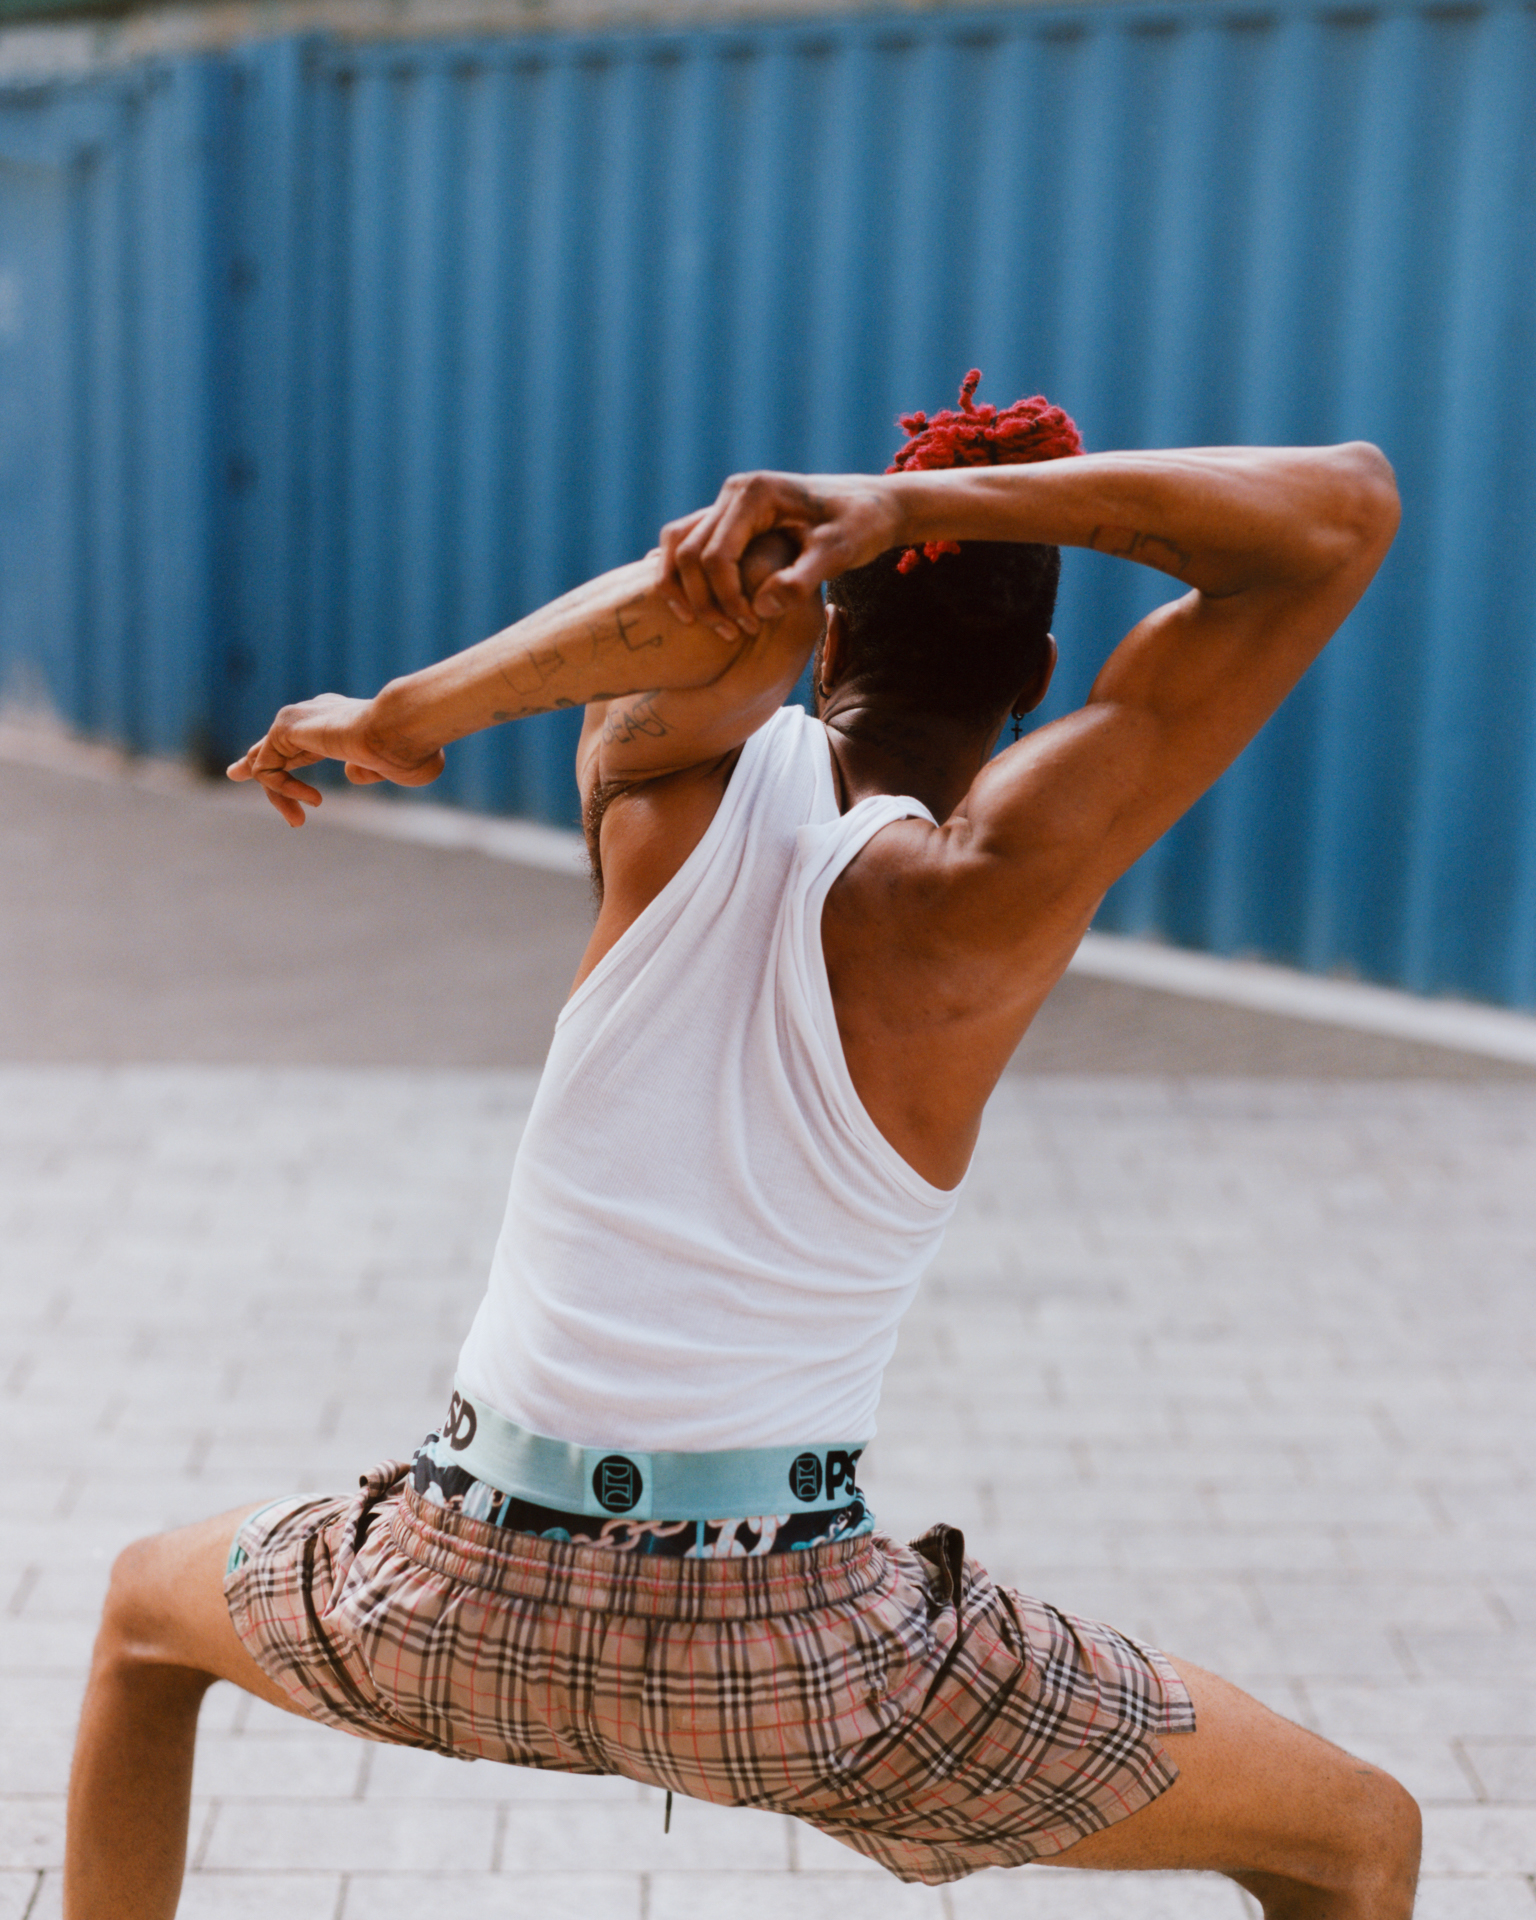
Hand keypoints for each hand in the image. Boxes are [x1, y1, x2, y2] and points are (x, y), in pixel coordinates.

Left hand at [226, 692, 445, 826]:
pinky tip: (312, 800)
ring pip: (267, 763)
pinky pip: (266, 768)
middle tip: (235, 774)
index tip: (269, 769)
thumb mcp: (395, 770)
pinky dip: (284, 790)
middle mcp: (313, 714)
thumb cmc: (408, 752)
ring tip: (299, 821)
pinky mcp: (284, 728)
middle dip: (252, 762)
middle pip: (272, 744)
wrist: (400, 731)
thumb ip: (371, 771)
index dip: (286, 757)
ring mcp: (297, 718)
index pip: (301, 739)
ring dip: (282, 797)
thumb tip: (351, 774)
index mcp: (338, 721)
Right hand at [657, 472, 904, 631]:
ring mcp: (726, 504)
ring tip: (705, 625)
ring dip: (683, 589)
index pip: (716, 554)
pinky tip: (693, 608)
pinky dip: (681, 576)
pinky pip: (686, 545)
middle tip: (732, 634)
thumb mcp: (838, 554)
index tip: (751, 626)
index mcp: (755, 494)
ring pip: (677, 547)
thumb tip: (758, 609)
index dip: (727, 597)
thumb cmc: (858, 527)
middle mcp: (733, 493)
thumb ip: (801, 581)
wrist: (868, 506)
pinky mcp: (728, 519)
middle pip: (689, 552)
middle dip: (704, 599)